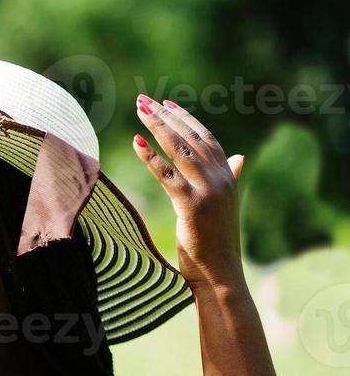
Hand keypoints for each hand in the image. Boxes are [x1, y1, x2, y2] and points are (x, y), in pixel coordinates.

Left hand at [132, 94, 247, 289]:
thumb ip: (230, 178)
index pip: (206, 138)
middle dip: (166, 117)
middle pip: (191, 139)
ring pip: (180, 151)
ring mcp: (209, 191)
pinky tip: (136, 142)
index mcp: (228, 177)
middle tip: (142, 100)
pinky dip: (151, 157)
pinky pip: (168, 175)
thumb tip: (239, 158)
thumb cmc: (216, 243)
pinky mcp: (193, 206)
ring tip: (139, 112)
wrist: (220, 274)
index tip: (165, 103)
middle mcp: (221, 179)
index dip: (185, 119)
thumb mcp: (224, 206)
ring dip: (158, 128)